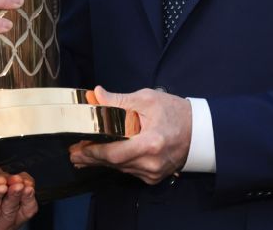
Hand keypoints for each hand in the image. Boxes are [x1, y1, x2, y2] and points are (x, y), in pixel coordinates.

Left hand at [68, 86, 191, 183]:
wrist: (200, 130)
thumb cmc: (174, 112)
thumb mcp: (147, 99)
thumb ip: (119, 100)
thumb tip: (95, 95)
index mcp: (150, 143)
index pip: (115, 153)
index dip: (94, 152)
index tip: (78, 147)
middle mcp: (152, 163)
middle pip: (115, 164)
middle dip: (92, 158)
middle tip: (73, 154)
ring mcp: (154, 173)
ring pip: (121, 169)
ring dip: (102, 162)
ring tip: (82, 156)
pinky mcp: (155, 177)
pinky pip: (130, 171)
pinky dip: (117, 164)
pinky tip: (103, 159)